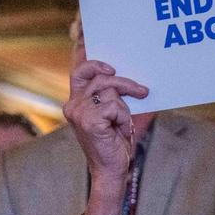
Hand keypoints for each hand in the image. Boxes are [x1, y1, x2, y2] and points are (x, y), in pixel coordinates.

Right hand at [63, 58, 148, 185]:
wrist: (112, 169)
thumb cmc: (114, 141)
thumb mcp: (112, 113)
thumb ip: (111, 94)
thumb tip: (122, 73)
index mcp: (76, 100)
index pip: (79, 70)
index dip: (88, 55)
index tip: (97, 45)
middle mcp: (73, 104)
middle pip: (101, 77)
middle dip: (124, 82)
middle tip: (141, 91)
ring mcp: (78, 112)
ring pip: (111, 91)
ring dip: (124, 108)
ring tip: (123, 123)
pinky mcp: (89, 120)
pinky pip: (115, 106)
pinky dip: (123, 118)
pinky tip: (120, 130)